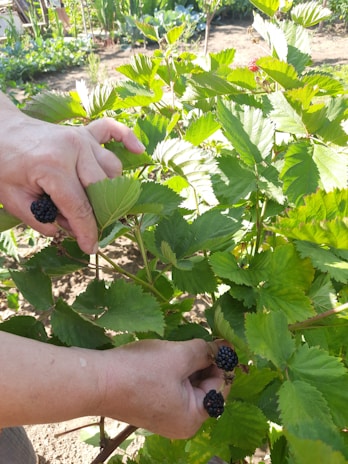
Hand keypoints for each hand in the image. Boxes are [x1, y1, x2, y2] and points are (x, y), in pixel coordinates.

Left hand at [0, 101, 143, 253]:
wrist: (0, 130)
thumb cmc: (3, 164)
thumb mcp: (12, 199)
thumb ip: (39, 220)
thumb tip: (66, 230)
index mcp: (53, 167)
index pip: (79, 207)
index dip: (87, 231)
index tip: (91, 247)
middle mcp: (73, 150)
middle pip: (102, 189)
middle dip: (99, 213)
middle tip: (91, 227)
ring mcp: (81, 138)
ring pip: (112, 169)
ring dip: (109, 188)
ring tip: (93, 200)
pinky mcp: (83, 132)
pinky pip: (113, 130)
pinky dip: (127, 138)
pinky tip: (139, 150)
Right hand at [0, 334, 230, 439]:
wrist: (98, 380)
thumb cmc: (142, 370)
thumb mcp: (180, 356)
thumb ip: (205, 352)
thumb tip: (224, 348)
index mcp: (192, 418)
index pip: (220, 387)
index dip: (221, 363)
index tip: (219, 340)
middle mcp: (181, 423)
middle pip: (204, 387)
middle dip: (202, 363)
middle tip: (197, 340)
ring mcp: (164, 416)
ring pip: (187, 385)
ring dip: (186, 364)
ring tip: (179, 346)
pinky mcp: (150, 406)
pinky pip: (171, 388)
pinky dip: (173, 371)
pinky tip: (166, 356)